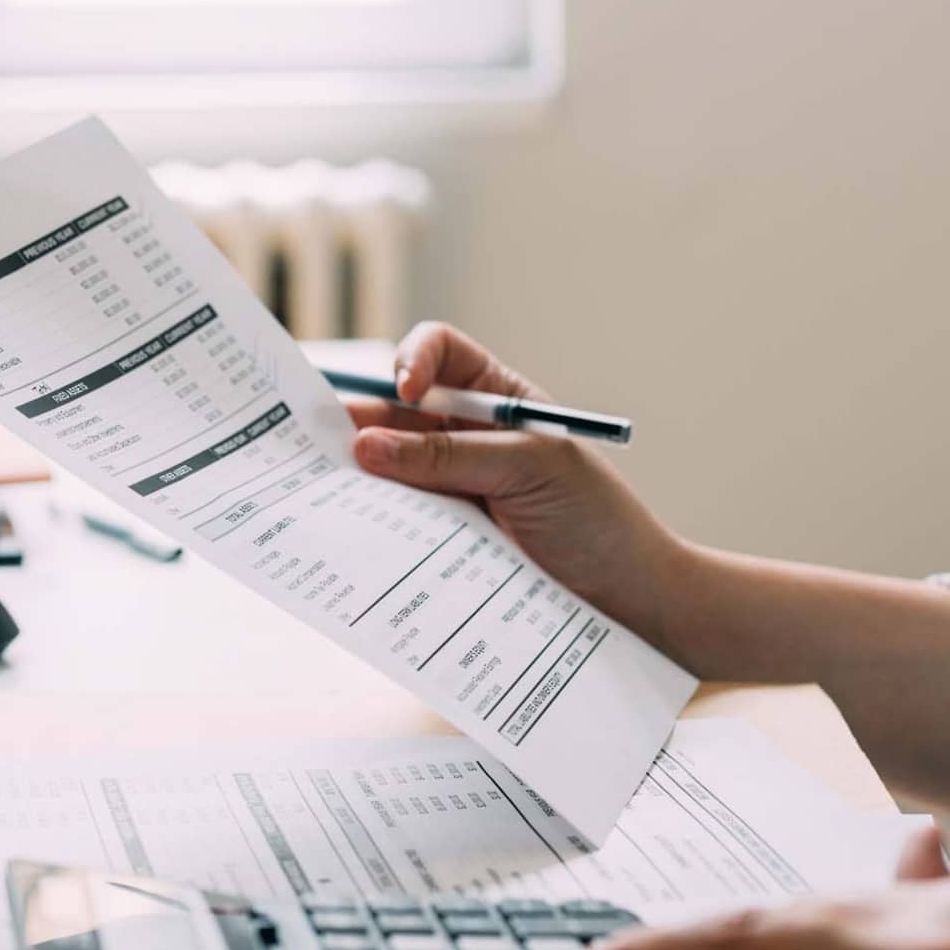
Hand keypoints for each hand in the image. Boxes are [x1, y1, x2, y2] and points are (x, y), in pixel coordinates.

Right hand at [348, 322, 683, 637]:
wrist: (623, 595)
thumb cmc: (593, 518)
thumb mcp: (527, 469)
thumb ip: (449, 457)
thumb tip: (367, 446)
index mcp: (495, 398)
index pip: (439, 353)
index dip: (413, 361)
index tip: (404, 393)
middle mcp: (465, 434)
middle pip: (397, 409)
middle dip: (362, 420)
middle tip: (326, 443)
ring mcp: (449, 484)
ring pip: (387, 464)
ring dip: (359, 472)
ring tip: (328, 486)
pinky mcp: (439, 532)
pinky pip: (393, 514)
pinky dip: (369, 515)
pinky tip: (353, 522)